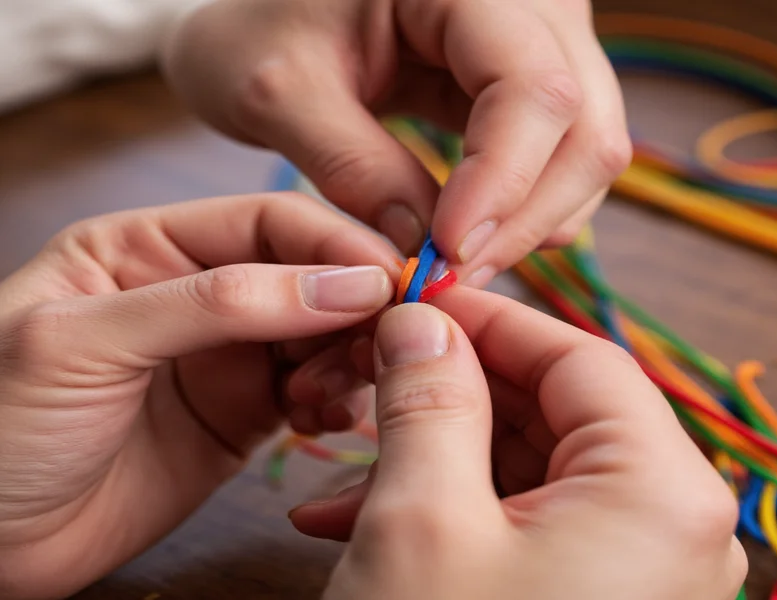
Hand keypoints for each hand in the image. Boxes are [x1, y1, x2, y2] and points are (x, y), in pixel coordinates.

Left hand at [0, 193, 398, 599]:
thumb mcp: (87, 340)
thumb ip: (216, 301)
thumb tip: (343, 283)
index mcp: (151, 246)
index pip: (271, 222)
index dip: (335, 243)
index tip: (390, 278)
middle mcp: (199, 293)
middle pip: (309, 276)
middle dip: (354, 304)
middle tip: (388, 341)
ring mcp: (227, 355)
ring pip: (323, 334)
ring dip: (350, 355)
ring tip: (339, 390)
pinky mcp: (246, 413)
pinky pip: (316, 390)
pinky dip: (338, 398)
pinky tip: (325, 418)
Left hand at [162, 0, 631, 286]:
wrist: (265, 12)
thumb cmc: (256, 27)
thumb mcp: (278, 92)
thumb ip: (352, 167)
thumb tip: (426, 251)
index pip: (532, 87)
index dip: (502, 183)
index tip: (445, 255)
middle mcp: (529, 0)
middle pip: (584, 126)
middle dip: (524, 219)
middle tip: (450, 278)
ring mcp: (540, 39)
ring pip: (584, 150)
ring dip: (526, 222)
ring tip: (449, 261)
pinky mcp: (526, 82)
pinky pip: (556, 157)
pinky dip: (518, 208)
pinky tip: (461, 233)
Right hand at [290, 291, 746, 598]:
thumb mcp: (420, 518)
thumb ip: (428, 396)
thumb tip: (421, 318)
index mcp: (660, 492)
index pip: (578, 356)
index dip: (491, 321)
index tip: (421, 301)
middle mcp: (665, 528)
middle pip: (552, 411)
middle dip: (450, 391)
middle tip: (371, 374)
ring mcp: (628, 572)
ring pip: (524, 468)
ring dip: (431, 454)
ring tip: (342, 466)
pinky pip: (516, 524)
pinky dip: (443, 509)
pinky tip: (354, 518)